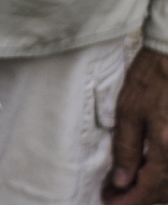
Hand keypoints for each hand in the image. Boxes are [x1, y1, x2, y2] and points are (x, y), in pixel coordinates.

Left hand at [103, 48, 167, 204]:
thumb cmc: (150, 80)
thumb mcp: (129, 112)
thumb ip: (127, 148)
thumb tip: (122, 180)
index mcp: (167, 148)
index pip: (149, 187)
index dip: (130, 200)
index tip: (111, 203)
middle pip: (163, 189)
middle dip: (139, 197)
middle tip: (114, 197)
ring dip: (150, 188)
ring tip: (125, 187)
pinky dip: (160, 175)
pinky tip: (144, 172)